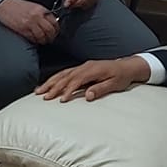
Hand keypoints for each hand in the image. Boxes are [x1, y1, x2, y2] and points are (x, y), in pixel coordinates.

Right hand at [0, 0, 59, 45]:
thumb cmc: (18, 6)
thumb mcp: (34, 6)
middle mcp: (36, 16)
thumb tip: (51, 23)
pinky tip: (35, 40)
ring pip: (42, 36)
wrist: (5, 4)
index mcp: (41, 9)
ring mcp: (29, 23)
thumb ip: (43, 14)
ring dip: (44, 40)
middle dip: (52, 36)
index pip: (54, 21)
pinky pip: (32, 38)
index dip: (56, 29)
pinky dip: (35, 41)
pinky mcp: (22, 29)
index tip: (56, 32)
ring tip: (43, 41)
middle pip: (49, 30)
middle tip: (51, 39)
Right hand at [36, 56, 150, 101]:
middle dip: (53, 86)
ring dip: (50, 82)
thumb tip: (88, 96)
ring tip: (39, 90)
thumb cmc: (121, 77)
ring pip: (63, 74)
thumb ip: (101, 89)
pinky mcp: (81, 68)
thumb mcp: (114, 84)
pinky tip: (48, 84)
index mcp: (93, 70)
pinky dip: (55, 78)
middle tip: (43, 97)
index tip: (61, 99)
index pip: (77, 80)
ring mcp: (82, 66)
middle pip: (66, 76)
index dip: (68, 90)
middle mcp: (85, 66)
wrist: (127, 66)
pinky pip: (65, 72)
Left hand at [61, 0, 102, 10]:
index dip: (71, 0)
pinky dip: (82, 6)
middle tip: (67, 4)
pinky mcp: (96, 0)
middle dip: (73, 4)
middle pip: (82, 1)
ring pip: (85, 5)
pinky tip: (78, 2)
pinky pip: (88, 6)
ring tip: (72, 2)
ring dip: (77, 6)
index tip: (66, 4)